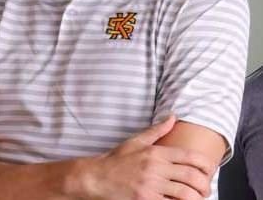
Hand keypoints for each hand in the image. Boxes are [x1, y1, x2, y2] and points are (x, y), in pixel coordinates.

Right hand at [81, 115, 215, 199]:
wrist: (96, 177)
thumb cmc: (116, 160)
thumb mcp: (135, 142)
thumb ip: (156, 131)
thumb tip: (172, 117)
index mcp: (155, 152)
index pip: (189, 157)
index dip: (206, 165)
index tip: (211, 170)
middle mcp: (155, 168)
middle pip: (192, 176)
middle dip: (205, 185)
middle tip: (206, 189)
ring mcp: (151, 185)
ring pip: (185, 193)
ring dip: (196, 198)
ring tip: (197, 198)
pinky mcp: (145, 199)